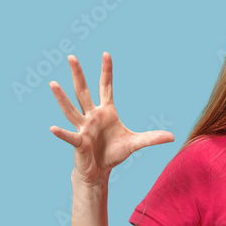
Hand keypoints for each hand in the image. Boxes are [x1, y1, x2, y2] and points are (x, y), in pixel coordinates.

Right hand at [49, 52, 173, 183]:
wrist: (99, 171)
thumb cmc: (113, 153)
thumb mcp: (135, 144)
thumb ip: (152, 138)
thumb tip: (172, 137)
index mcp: (106, 111)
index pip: (105, 87)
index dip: (106, 71)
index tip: (106, 54)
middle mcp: (92, 116)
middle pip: (83, 91)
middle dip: (78, 74)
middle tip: (71, 56)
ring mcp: (83, 128)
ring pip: (71, 110)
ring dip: (62, 98)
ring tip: (53, 83)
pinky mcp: (79, 142)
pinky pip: (69, 137)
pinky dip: (61, 133)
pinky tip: (52, 128)